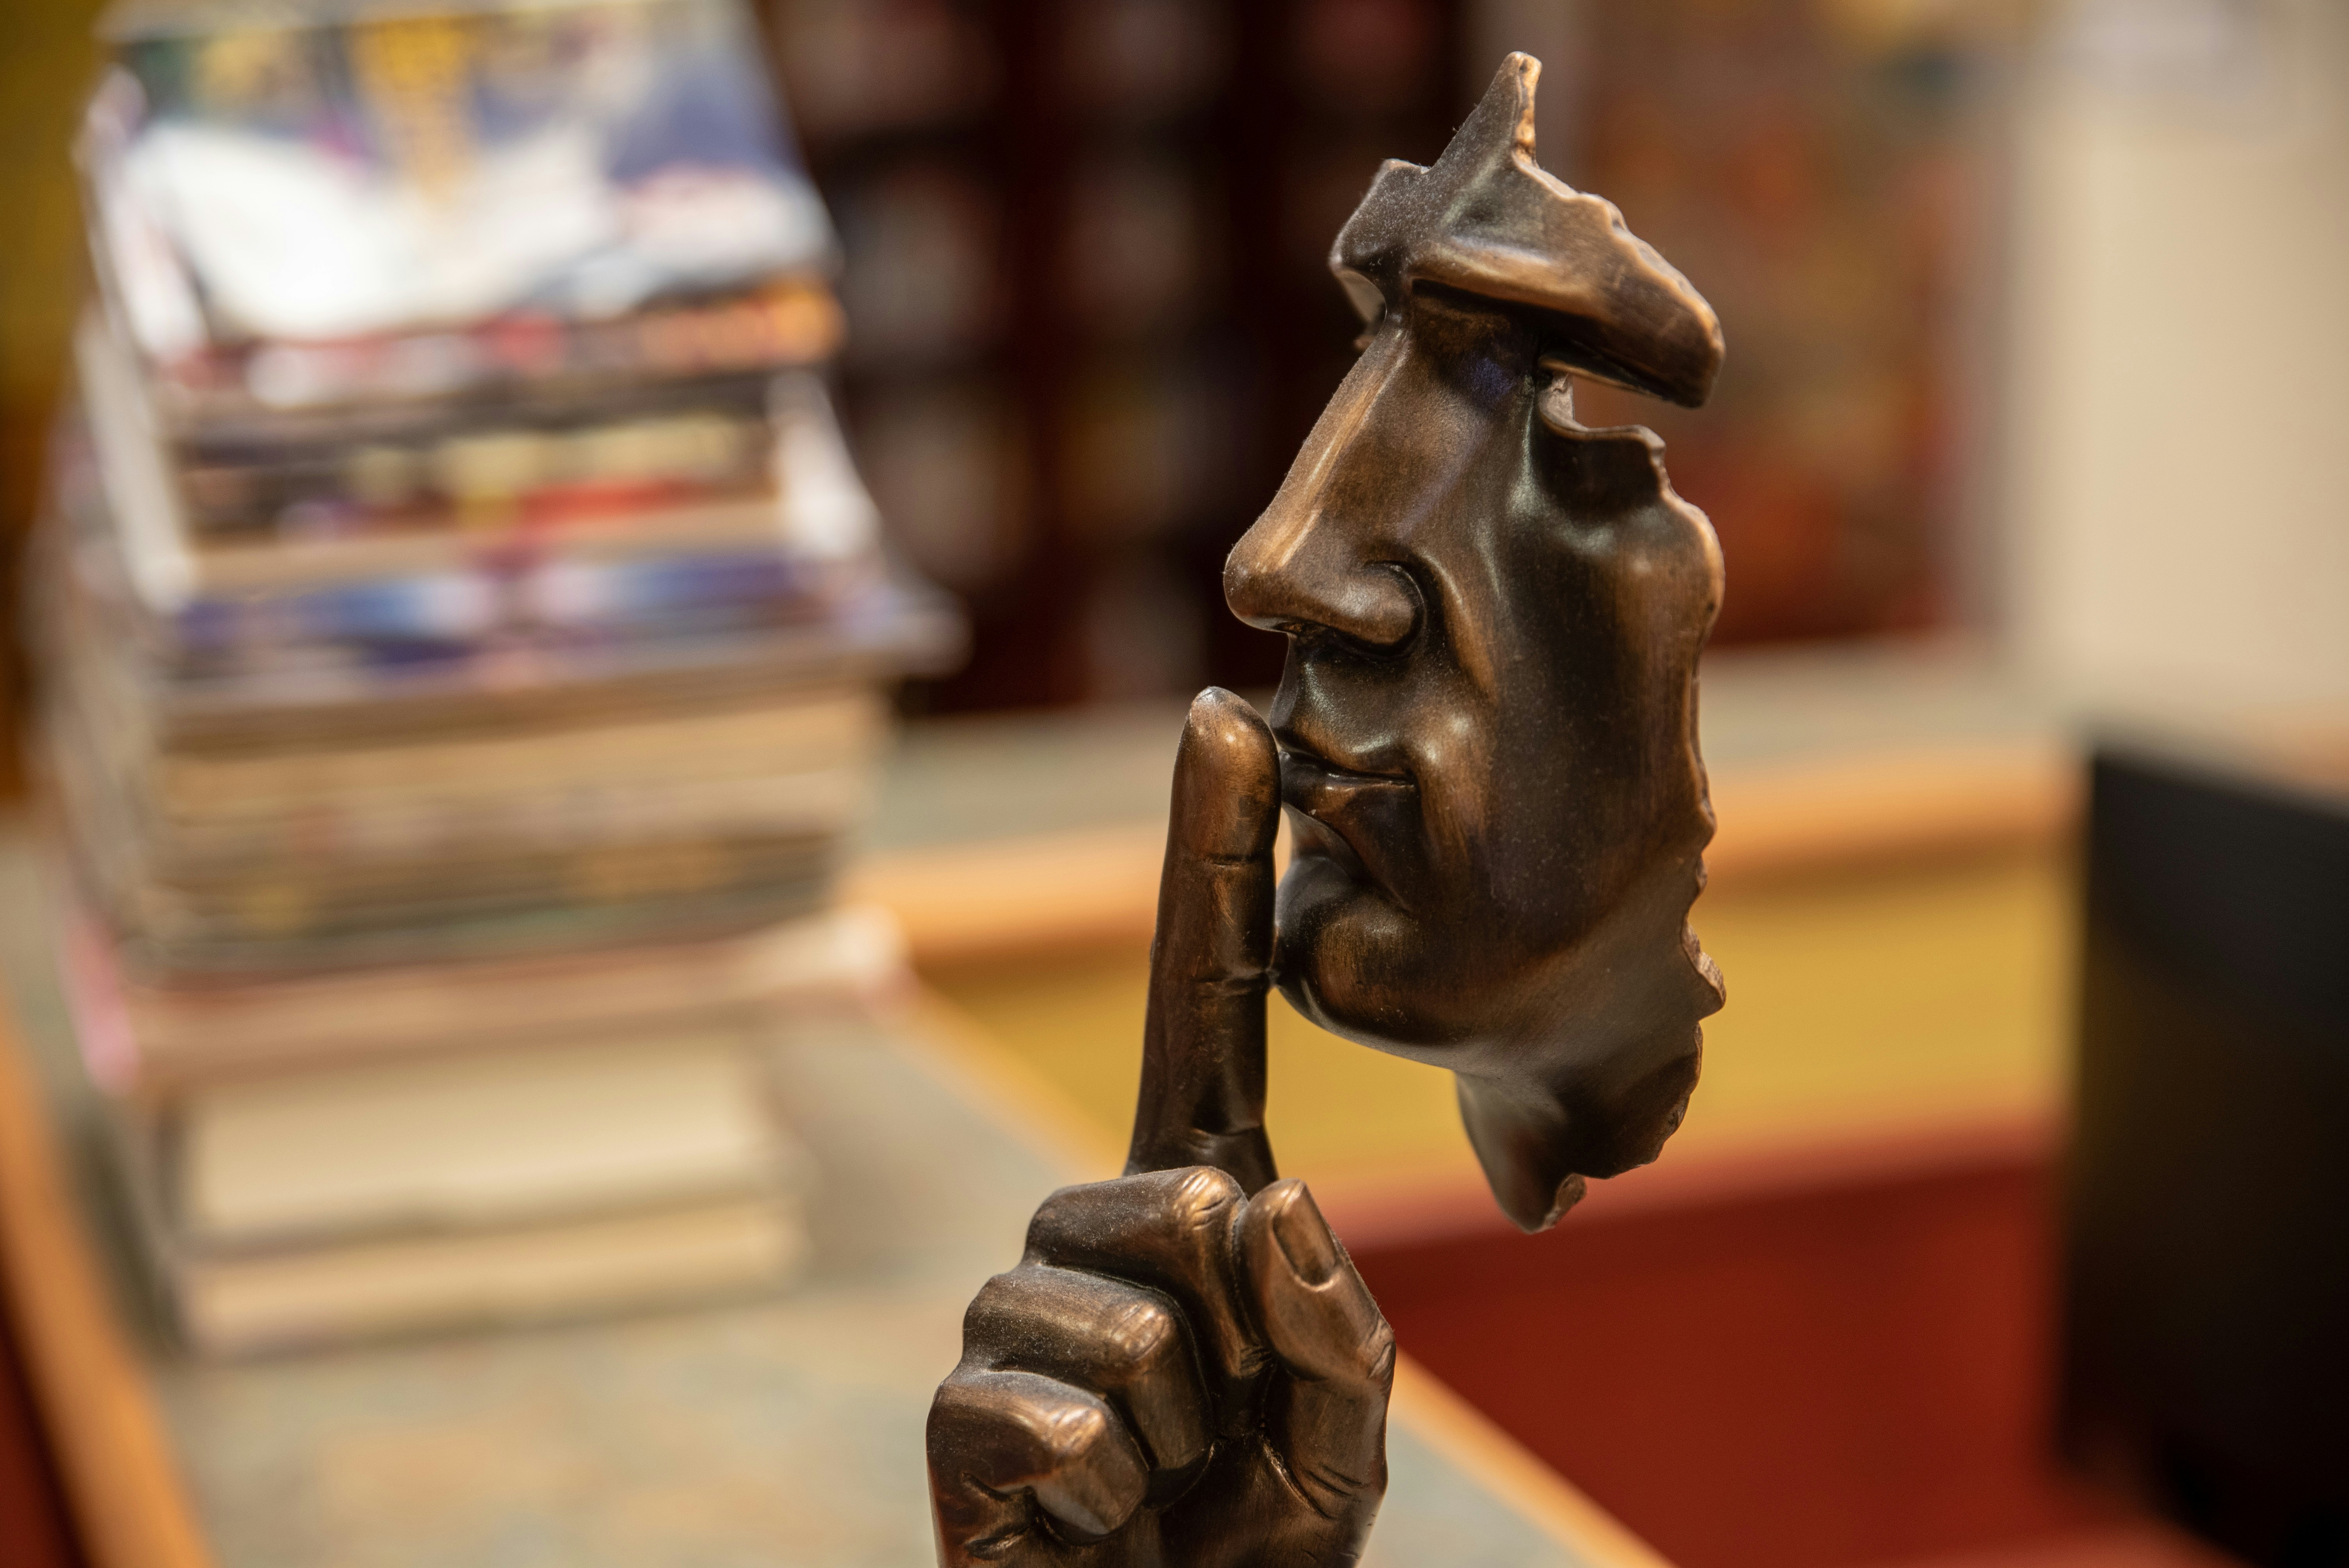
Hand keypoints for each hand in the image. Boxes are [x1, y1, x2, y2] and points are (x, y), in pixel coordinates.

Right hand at [927, 689, 1394, 1565]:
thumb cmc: (1256, 1539)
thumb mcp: (1345, 1434)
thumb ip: (1336, 1321)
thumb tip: (1254, 1203)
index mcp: (1205, 1195)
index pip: (1208, 1000)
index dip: (1213, 859)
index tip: (1224, 717)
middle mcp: (1098, 1224)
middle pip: (1184, 1201)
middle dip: (1239, 1346)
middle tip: (1222, 1441)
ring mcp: (1017, 1307)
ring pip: (1128, 1325)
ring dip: (1184, 1437)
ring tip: (1164, 1487)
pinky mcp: (960, 1403)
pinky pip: (1054, 1418)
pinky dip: (1110, 1496)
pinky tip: (1100, 1523)